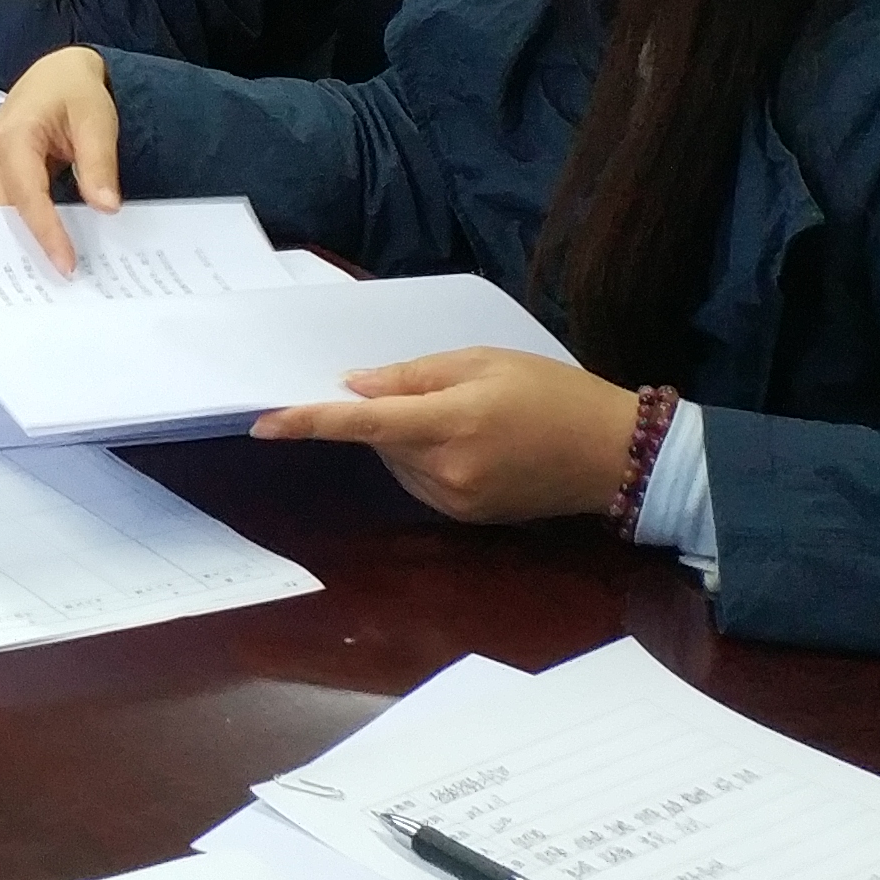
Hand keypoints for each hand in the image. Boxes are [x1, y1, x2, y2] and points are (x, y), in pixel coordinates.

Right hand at [0, 47, 120, 271]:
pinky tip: (38, 250)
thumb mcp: (97, 120)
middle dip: (25, 246)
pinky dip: (17, 229)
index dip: (45, 232)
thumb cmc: (76, 92)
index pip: (27, 195)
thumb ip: (98, 162)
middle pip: (1, 211)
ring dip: (18, 241)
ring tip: (46, 274)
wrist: (56, 74)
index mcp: (14, 136)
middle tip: (55, 283)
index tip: (66, 264)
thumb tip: (105, 207)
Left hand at [252, 348, 641, 522]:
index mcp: (450, 424)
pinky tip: (472, 445)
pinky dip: (425, 459)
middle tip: (438, 391)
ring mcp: (455, 500)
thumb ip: (412, 376)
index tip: (262, 423)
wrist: (617, 455)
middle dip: (386, 413)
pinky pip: (420, 481)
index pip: (362, 425)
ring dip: (407, 438)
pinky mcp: (466, 517)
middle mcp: (446, 470)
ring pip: (396, 461)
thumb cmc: (554, 394)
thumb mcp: (483, 362)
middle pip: (379, 440)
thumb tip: (353, 387)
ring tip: (469, 418)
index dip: (308, 423)